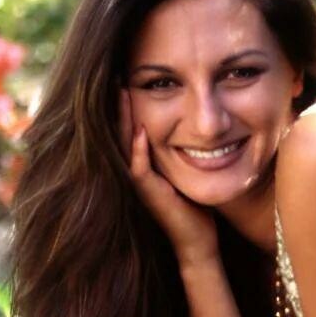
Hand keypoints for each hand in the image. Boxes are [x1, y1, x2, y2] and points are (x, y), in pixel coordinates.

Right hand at [120, 88, 219, 267]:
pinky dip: (138, 149)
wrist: (198, 242)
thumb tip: (199, 126)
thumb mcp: (188, 170)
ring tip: (121, 91)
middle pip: (121, 130)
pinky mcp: (149, 194)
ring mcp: (140, 183)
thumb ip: (185, 149)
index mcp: (145, 164)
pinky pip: (140, 168)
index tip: (128, 77)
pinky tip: (140, 129)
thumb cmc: (196, 208)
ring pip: (124, 145)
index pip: (131, 127)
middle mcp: (137, 171)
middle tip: (116, 74)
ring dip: (123, 119)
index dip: (128, 104)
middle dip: (119, 103)